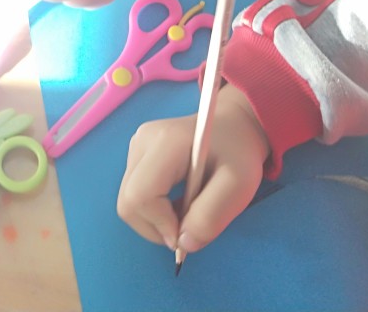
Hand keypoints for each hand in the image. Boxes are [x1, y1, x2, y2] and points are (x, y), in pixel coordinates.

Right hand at [117, 85, 270, 253]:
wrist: (234, 123)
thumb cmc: (238, 152)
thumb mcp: (238, 186)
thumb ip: (211, 217)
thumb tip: (183, 244)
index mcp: (165, 143)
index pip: (140, 195)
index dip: (159, 225)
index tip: (188, 233)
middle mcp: (142, 140)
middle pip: (128, 201)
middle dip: (156, 227)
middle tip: (188, 228)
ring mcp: (137, 144)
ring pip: (129, 200)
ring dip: (156, 219)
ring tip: (188, 209)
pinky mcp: (137, 152)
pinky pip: (135, 192)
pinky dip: (154, 208)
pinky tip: (179, 200)